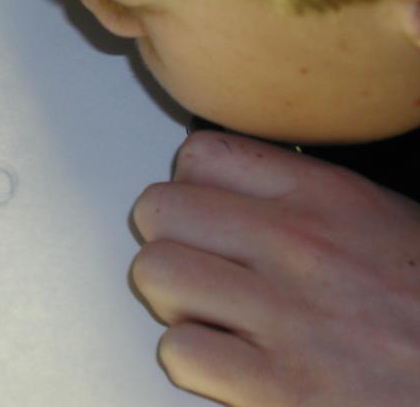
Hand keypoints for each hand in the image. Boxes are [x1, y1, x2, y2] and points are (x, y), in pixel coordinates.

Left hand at [132, 130, 419, 405]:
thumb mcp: (380, 218)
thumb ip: (297, 197)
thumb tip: (223, 190)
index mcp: (326, 197)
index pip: (199, 156)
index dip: (191, 187)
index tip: (206, 214)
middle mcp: (301, 246)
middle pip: (160, 210)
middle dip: (169, 239)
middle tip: (199, 265)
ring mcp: (289, 317)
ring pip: (158, 274)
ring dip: (173, 298)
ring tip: (209, 312)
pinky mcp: (282, 389)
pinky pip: (180, 351)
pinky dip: (193, 360)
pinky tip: (229, 362)